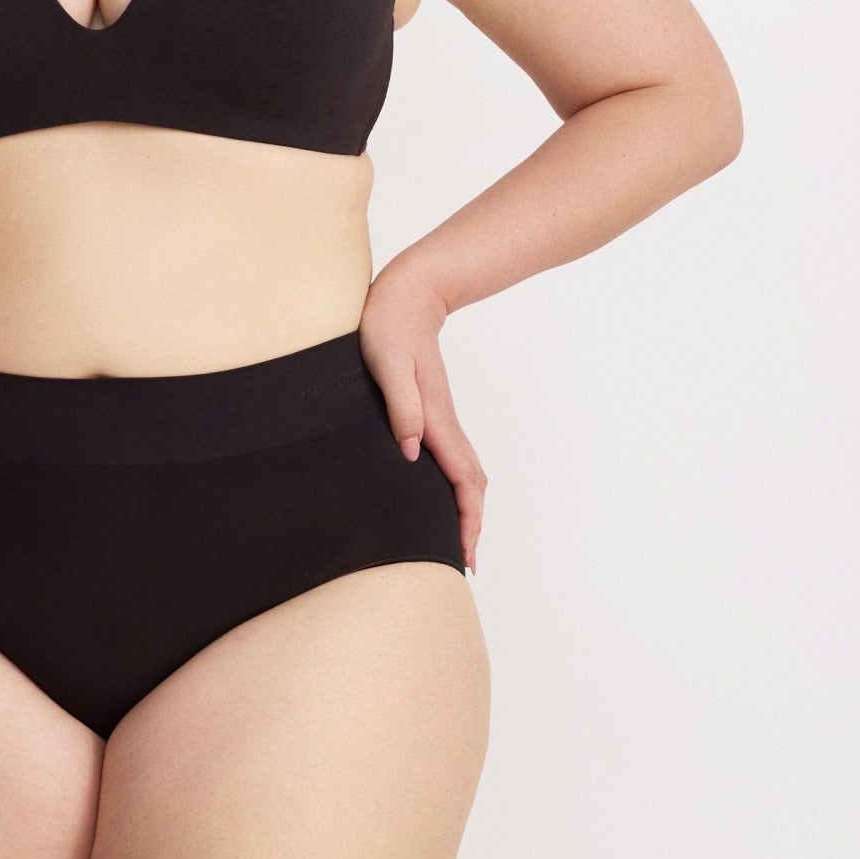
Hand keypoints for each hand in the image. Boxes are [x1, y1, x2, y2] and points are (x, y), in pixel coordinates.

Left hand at [358, 256, 487, 574]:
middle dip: (471, 525)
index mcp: (435, 418)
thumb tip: (410, 451)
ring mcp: (439, 416)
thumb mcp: (387, 362)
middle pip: (471, 483)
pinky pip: (450, 458)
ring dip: (466, 508)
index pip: (462, 480)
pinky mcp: (430, 410)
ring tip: (457, 541)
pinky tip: (437, 495)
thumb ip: (401, 405)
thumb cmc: (389, 326)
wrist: (408, 295)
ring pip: (464, 472)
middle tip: (466, 563)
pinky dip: (454, 485)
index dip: (466, 520)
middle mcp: (443, 422)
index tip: (466, 555)